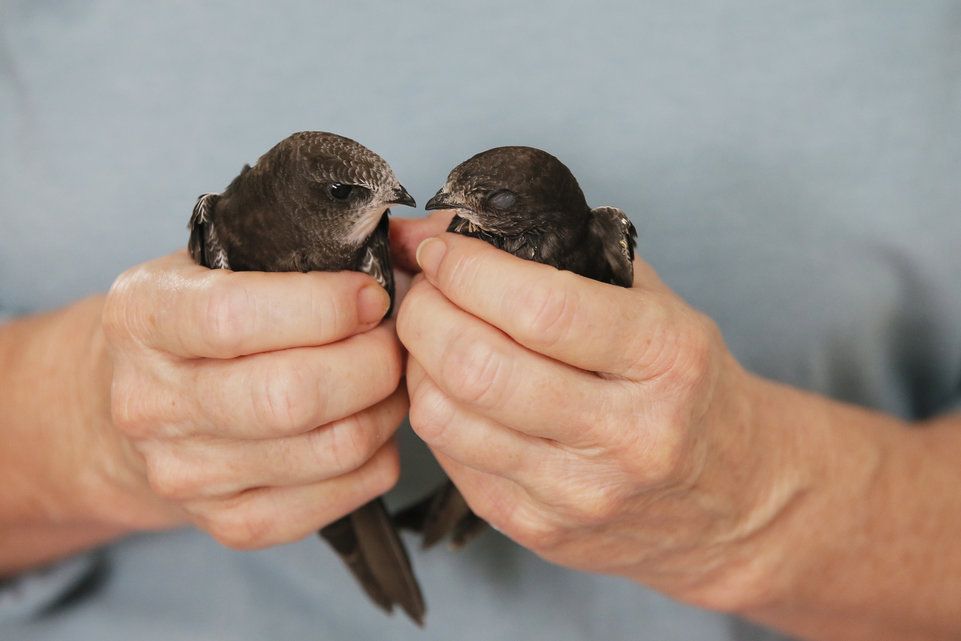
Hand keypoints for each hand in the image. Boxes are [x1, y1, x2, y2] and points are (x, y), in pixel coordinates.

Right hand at [101, 251, 404, 548]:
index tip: (371, 295)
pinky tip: (370, 424)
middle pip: (292, 397)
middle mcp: (151, 404)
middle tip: (392, 338)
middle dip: (373, 361)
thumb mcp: (217, 262)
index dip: (325, 305)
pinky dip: (379, 459)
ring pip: (332, 450)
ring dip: (386, 408)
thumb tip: (397, 258)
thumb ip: (290, 256)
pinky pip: (340, 498)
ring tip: (388, 378)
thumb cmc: (203, 318)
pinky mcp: (230, 523)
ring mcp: (187, 474)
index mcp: (142, 317)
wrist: (141, 402)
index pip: (234, 316)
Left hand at [396, 230, 791, 609]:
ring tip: (430, 333)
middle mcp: (628, 434)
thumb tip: (440, 229)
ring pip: (447, 419)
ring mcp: (581, 492)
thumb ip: (561, 256)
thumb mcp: (654, 304)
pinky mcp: (540, 529)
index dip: (468, 269)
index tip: (438, 246)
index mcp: (667, 358)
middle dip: (424, 310)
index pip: (541, 308)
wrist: (734, 498)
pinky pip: (449, 459)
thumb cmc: (685, 384)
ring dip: (415, 361)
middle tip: (421, 286)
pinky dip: (434, 409)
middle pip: (479, 368)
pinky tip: (452, 386)